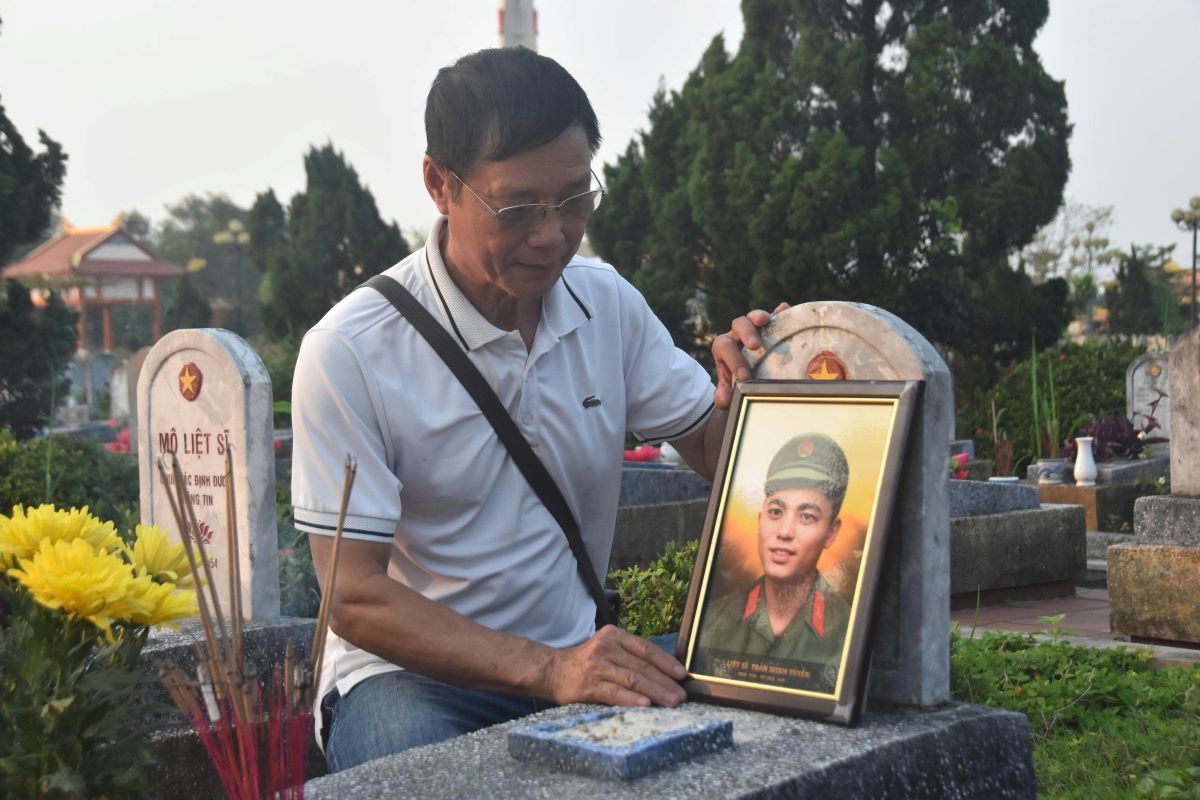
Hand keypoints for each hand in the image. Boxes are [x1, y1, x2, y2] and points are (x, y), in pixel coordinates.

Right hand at [541, 626, 686, 707]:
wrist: (552, 671)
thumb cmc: (587, 662)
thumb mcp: (608, 648)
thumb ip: (631, 655)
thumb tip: (666, 671)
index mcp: (615, 635)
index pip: (646, 649)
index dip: (666, 662)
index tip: (682, 675)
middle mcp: (606, 646)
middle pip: (643, 665)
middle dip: (665, 682)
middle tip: (682, 696)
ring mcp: (597, 665)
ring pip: (633, 679)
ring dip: (655, 692)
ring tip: (672, 703)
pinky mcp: (589, 684)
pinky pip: (615, 692)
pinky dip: (632, 699)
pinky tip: (646, 705)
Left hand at [711, 302, 789, 409]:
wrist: (748, 374)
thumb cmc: (737, 379)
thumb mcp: (730, 388)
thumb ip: (724, 394)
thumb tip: (724, 400)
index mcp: (725, 347)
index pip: (724, 347)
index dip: (733, 360)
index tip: (744, 376)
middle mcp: (738, 334)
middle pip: (737, 325)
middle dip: (746, 333)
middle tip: (755, 346)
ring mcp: (755, 328)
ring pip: (753, 317)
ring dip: (758, 316)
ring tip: (766, 320)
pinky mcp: (772, 326)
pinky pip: (775, 315)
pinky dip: (780, 312)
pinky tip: (786, 309)